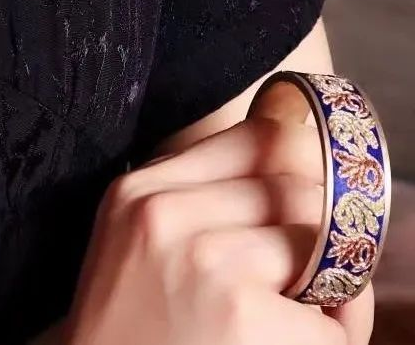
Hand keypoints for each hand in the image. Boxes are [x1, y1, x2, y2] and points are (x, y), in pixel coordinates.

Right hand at [62, 117, 373, 344]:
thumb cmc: (131, 331)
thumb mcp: (142, 243)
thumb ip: (204, 194)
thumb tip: (302, 148)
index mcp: (140, 190)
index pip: (257, 137)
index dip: (291, 174)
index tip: (292, 210)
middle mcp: (166, 214)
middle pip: (296, 188)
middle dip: (307, 236)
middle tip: (279, 282)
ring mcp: (205, 262)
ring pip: (319, 242)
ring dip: (317, 287)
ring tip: (272, 317)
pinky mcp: (243, 315)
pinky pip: (332, 315)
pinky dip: (325, 336)